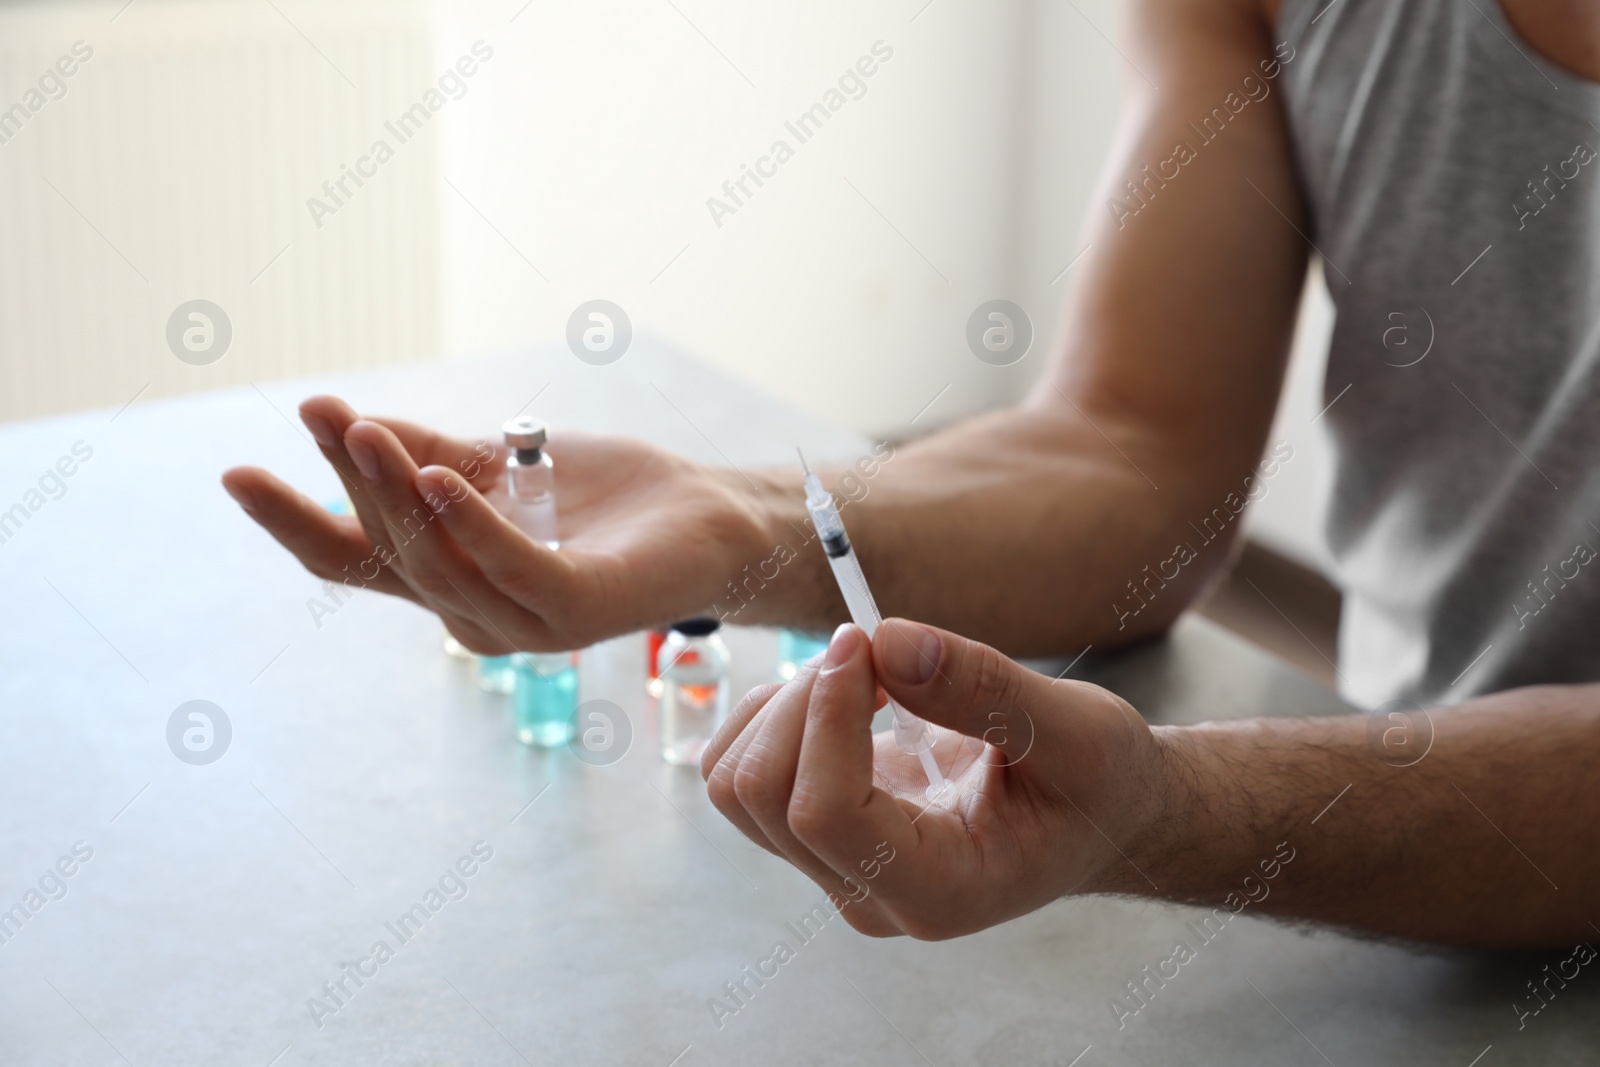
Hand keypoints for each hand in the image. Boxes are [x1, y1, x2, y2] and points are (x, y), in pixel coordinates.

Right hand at [221, 395, 773, 651]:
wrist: (705, 519)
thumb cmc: (602, 496)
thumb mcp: (499, 464)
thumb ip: (428, 452)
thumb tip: (345, 422)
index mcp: (449, 582)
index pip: (355, 559)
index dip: (294, 520)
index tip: (235, 471)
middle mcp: (475, 616)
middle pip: (391, 552)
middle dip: (351, 483)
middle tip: (323, 416)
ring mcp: (525, 622)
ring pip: (441, 559)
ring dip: (399, 490)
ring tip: (366, 429)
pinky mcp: (578, 610)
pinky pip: (513, 566)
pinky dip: (474, 521)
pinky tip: (443, 475)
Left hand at [701, 619, 1177, 938]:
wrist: (1093, 814)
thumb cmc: (1097, 784)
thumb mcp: (1077, 731)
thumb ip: (985, 690)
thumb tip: (886, 639)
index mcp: (939, 891)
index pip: (825, 814)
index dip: (826, 714)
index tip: (863, 640)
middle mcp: (870, 894)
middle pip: (764, 795)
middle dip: (802, 699)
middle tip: (868, 643)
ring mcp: (835, 870)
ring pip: (736, 783)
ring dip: (780, 704)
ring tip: (858, 669)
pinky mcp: (815, 836)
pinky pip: (737, 773)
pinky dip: (767, 714)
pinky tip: (836, 694)